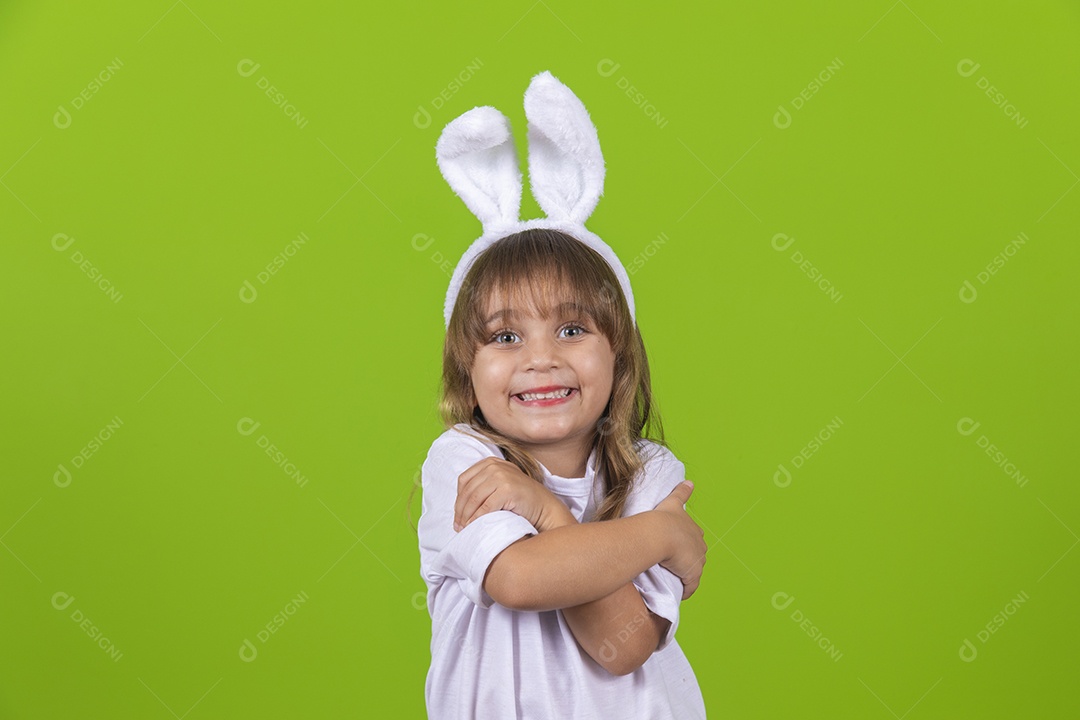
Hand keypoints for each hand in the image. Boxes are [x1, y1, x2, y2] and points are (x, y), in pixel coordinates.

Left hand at [454, 457, 570, 532]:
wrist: (543, 507)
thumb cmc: (520, 499)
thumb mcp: (499, 484)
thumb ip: (482, 486)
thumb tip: (458, 505)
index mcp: (490, 462)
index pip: (464, 480)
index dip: (458, 499)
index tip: (458, 515)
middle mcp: (495, 466)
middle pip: (467, 490)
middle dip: (460, 511)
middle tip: (458, 526)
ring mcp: (502, 476)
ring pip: (474, 499)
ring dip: (466, 516)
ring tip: (464, 528)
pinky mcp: (507, 489)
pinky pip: (485, 507)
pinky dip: (476, 519)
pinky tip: (474, 527)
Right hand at [652, 480, 706, 599]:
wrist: (659, 533)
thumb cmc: (662, 518)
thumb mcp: (672, 502)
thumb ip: (682, 492)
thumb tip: (690, 481)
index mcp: (694, 529)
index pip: (694, 537)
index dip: (686, 542)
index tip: (678, 546)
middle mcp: (699, 544)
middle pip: (696, 553)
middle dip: (688, 558)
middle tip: (673, 562)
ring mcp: (696, 560)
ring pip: (693, 569)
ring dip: (686, 574)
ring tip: (674, 577)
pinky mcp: (692, 574)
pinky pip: (690, 586)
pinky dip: (687, 589)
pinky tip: (681, 593)